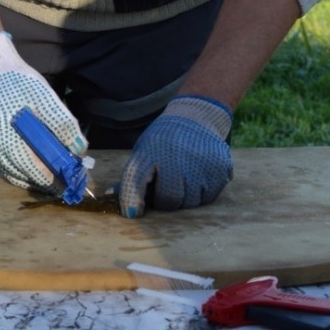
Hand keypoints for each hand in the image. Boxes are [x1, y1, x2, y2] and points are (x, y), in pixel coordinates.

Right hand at [0, 31, 86, 191]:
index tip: (73, 178)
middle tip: (67, 174)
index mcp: (7, 138)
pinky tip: (37, 163)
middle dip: (47, 177)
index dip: (55, 176)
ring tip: (56, 170)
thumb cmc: (19, 81)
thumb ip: (62, 123)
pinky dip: (22, 168)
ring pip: (15, 173)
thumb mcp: (45, 97)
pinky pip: (6, 165)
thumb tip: (80, 149)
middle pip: (25, 175)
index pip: (35, 170)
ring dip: (35, 175)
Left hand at [118, 95, 233, 217]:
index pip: (135, 181)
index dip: (132, 200)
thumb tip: (108, 197)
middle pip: (169, 201)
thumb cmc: (165, 140)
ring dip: (185, 197)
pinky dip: (203, 191)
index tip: (133, 213)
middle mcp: (177, 159)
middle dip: (165, 199)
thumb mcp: (145, 151)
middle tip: (167, 184)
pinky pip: (209, 198)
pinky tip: (199, 173)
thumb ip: (130, 177)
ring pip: (190, 204)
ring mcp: (201, 165)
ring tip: (184, 176)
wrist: (197, 117)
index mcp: (151, 151)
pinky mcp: (220, 171)